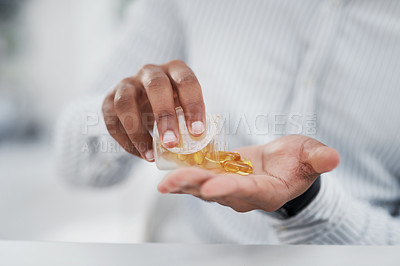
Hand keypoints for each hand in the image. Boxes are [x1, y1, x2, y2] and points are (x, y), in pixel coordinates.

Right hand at [102, 60, 205, 160]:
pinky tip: (141, 155)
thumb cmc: (173, 106)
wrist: (144, 102)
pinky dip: (125, 141)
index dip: (193, 106)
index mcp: (175, 70)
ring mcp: (127, 84)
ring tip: (150, 155)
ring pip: (126, 102)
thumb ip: (190, 123)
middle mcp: (150, 72)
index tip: (197, 132)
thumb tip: (198, 153)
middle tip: (172, 143)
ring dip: (138, 131)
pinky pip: (112, 120)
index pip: (186, 82)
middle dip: (164, 116)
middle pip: (156, 86)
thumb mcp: (185, 108)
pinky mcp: (109, 99)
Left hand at [158, 135, 339, 212]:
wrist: (282, 164)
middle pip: (217, 192)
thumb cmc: (298, 160)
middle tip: (171, 183)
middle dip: (194, 187)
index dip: (229, 188)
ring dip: (183, 183)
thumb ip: (317, 158)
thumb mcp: (310, 155)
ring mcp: (228, 188)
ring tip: (163, 181)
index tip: (210, 185)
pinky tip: (165, 172)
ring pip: (203, 188)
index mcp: (267, 192)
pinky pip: (198, 179)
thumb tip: (331, 158)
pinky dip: (182, 176)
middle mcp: (244, 195)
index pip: (247, 191)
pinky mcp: (218, 178)